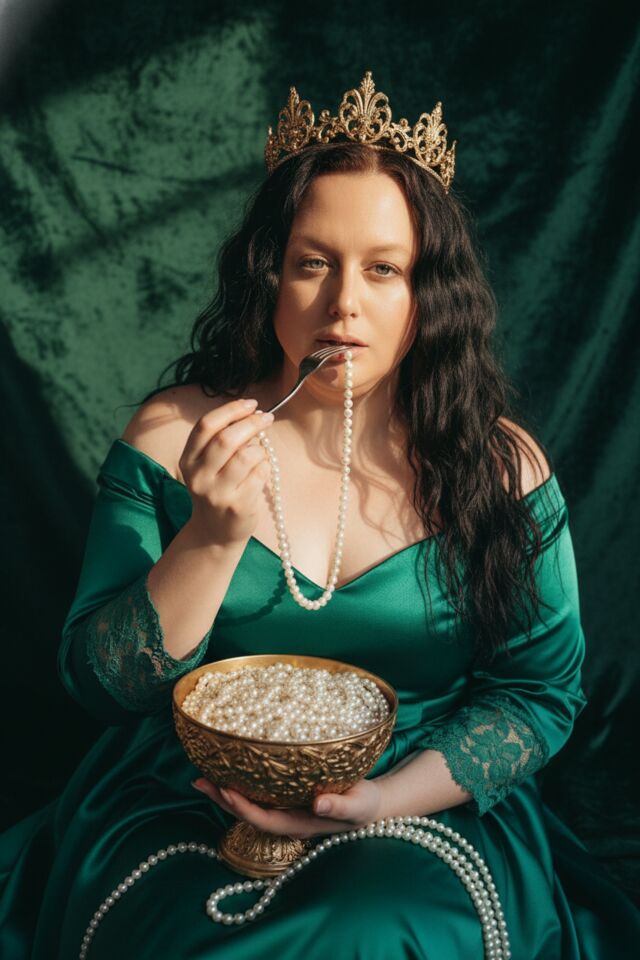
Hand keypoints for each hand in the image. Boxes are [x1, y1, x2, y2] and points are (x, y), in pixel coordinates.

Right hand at [179, 397, 274, 546]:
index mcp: (188, 460)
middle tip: (266, 418)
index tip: (251, 404)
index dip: (231, 410)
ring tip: (260, 453)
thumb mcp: (207, 465)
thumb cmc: (216, 489)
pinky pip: (260, 474)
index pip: (206, 425)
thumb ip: (221, 440)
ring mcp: (218, 493)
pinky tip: (262, 471)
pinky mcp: (238, 506)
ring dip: (260, 448)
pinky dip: (266, 466)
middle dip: (251, 423)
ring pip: (247, 455)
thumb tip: (251, 413)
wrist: (214, 533)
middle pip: (227, 438)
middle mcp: (199, 476)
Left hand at [192, 778, 383, 839]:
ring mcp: (286, 811)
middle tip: (200, 780)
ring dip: (225, 794)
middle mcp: (288, 820)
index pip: (264, 820)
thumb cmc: (365, 805)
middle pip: (249, 814)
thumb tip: (317, 802)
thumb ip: (339, 806)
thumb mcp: (358, 805)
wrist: (369, 805)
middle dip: (223, 800)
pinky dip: (240, 785)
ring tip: (203, 777)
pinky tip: (229, 772)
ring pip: (250, 805)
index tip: (225, 790)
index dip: (243, 807)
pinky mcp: (287, 799)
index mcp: (301, 824)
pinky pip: (258, 795)